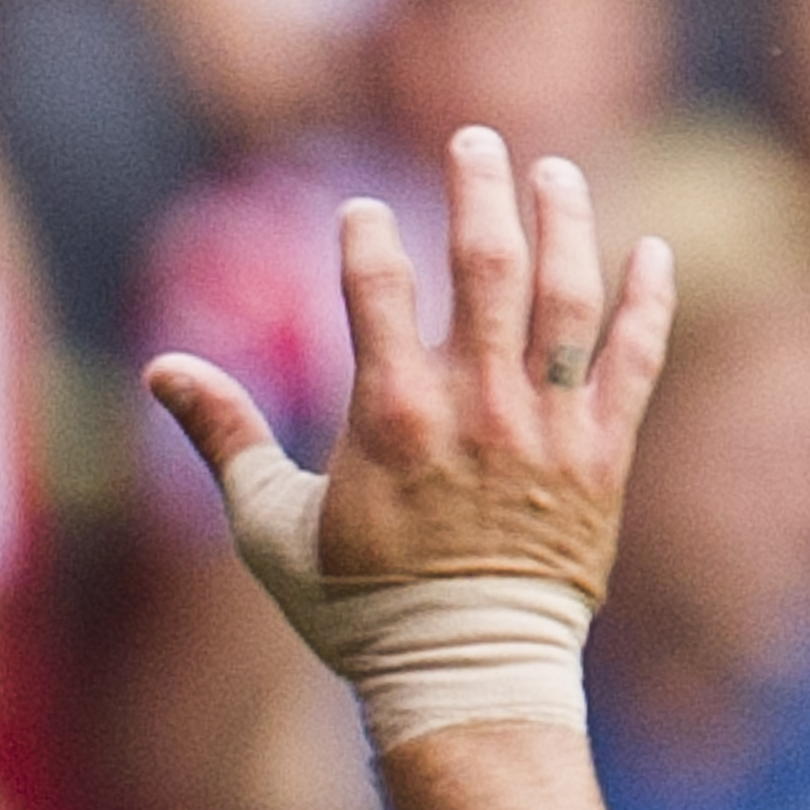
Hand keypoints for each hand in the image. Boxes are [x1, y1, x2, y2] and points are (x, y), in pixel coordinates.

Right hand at [144, 128, 674, 612]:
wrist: (463, 671)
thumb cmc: (354, 606)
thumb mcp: (267, 525)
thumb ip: (222, 435)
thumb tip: (160, 369)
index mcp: (388, 414)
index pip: (376, 286)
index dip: (367, 236)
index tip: (362, 212)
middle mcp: (475, 404)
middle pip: (485, 262)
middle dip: (480, 189)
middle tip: (477, 138)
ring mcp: (546, 425)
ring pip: (566, 294)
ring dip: (565, 221)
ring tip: (554, 173)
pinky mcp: (602, 453)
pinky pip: (635, 359)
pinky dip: (647, 301)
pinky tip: (649, 252)